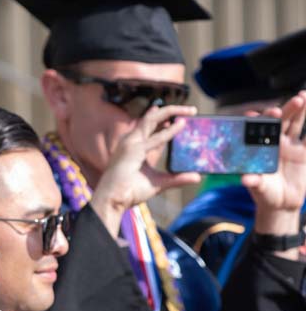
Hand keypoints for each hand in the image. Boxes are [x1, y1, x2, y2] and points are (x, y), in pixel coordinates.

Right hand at [91, 104, 201, 236]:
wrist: (113, 200)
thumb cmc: (129, 192)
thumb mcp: (158, 183)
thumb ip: (176, 178)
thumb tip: (197, 177)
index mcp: (133, 146)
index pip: (150, 127)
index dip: (163, 119)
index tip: (179, 117)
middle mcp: (131, 141)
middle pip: (151, 119)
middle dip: (171, 111)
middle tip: (192, 110)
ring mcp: (131, 143)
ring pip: (152, 119)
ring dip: (172, 112)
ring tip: (190, 111)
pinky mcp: (133, 149)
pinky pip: (156, 137)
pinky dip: (170, 130)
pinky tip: (182, 125)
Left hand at [244, 91, 305, 246]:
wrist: (282, 204)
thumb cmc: (265, 195)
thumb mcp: (260, 189)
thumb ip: (255, 182)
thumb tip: (245, 179)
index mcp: (261, 148)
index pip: (259, 130)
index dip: (261, 120)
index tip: (265, 112)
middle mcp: (275, 142)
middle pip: (281, 122)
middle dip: (286, 110)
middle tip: (294, 101)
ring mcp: (291, 145)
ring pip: (297, 123)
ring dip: (301, 110)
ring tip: (304, 96)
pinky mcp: (305, 151)